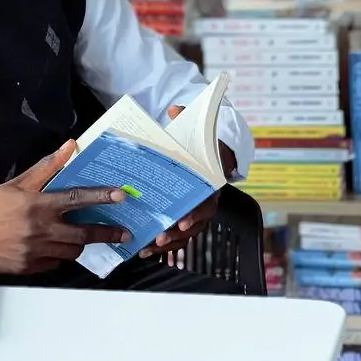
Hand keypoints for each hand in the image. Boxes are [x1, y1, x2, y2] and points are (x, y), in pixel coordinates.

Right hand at [0, 140, 130, 274]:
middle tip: (122, 234)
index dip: (102, 197)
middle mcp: (40, 230)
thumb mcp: (18, 182)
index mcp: (38, 205)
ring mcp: (34, 252)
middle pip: (83, 234)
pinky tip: (58, 246)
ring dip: (81, 243)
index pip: (78, 199)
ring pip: (71, 251)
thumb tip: (69, 146)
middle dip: (106, 233)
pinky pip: (55, 263)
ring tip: (85, 236)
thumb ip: (47, 167)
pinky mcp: (28, 268)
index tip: (121, 196)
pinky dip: (60, 255)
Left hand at [138, 106, 235, 259]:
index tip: (183, 221)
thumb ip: (185, 119)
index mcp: (211, 182)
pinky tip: (147, 250)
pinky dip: (165, 245)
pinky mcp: (187, 219)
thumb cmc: (201, 145)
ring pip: (186, 234)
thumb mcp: (195, 130)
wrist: (213, 156)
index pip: (207, 202)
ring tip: (149, 248)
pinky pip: (179, 237)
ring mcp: (198, 212)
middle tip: (160, 237)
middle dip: (178, 233)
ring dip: (169, 243)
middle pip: (196, 223)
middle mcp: (207, 201)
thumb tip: (175, 109)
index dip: (196, 213)